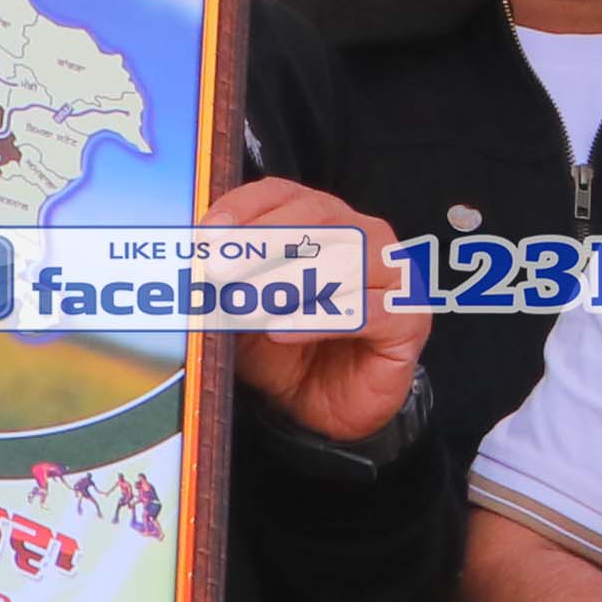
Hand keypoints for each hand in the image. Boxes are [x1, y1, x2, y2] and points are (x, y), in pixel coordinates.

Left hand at [214, 176, 425, 444]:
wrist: (328, 407)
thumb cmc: (287, 350)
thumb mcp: (242, 313)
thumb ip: (224, 288)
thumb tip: (192, 270)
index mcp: (321, 220)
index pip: (283, 193)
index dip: (243, 208)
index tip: (206, 236)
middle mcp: (363, 234)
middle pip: (317, 215)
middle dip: (261, 240)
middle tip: (218, 268)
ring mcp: (393, 273)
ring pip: (347, 255)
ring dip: (288, 280)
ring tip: (246, 306)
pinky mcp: (408, 317)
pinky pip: (368, 309)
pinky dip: (319, 318)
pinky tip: (282, 330)